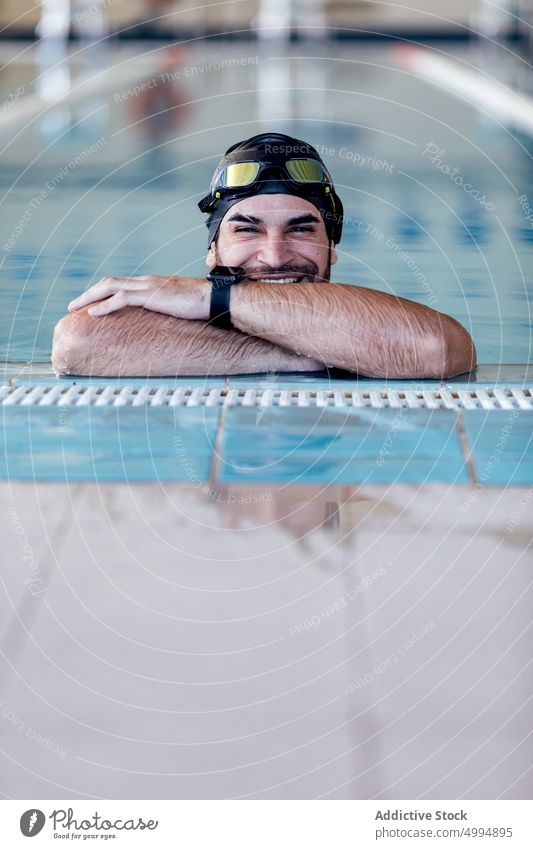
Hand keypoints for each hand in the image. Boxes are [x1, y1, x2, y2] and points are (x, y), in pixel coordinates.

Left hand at [67, 276, 210, 320]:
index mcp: (152, 283)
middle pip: (110, 282)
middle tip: (75, 304)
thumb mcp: (179, 307)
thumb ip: (166, 310)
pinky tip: (92, 313)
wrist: (215, 299)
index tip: (91, 301)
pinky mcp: (151, 295)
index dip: (103, 292)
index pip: (121, 284)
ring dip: (90, 297)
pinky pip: (121, 298)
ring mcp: (148, 286)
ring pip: (110, 287)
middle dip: (90, 292)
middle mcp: (147, 281)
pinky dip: (104, 305)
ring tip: (76, 307)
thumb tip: (162, 322)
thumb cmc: (202, 305)